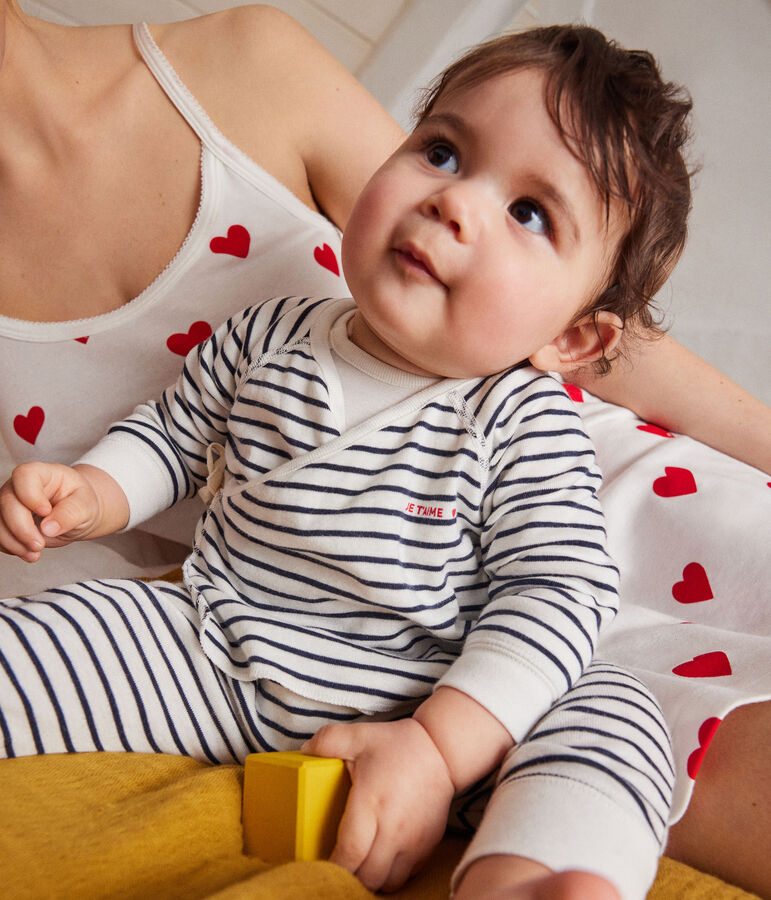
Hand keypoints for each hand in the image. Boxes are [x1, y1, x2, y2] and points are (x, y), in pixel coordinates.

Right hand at [0, 462, 126, 561]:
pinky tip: (28, 553)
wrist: (77, 515)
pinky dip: (11, 547)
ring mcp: (9, 503)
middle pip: (7, 502)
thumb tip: (48, 528)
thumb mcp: (86, 505)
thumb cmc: (81, 503)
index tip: (46, 512)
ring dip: (13, 542)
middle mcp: (20, 486)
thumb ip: (70, 513)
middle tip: (39, 545)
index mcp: (43, 474)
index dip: (30, 496)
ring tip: (35, 554)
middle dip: (21, 528)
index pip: (25, 476)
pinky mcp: (6, 521)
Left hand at [302, 717, 454, 892]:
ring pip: (388, 883)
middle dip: (348, 878)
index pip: (350, 853)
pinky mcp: (428, 845)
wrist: (443, 750)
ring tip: (358, 866)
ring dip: (370, 880)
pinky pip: (406, 875)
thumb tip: (303, 752)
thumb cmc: (398, 745)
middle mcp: (394, 829)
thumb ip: (328, 741)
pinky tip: (380, 860)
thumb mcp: (360, 736)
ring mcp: (414, 841)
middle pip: (368, 877)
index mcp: (372, 804)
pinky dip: (390, 875)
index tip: (318, 867)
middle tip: (335, 866)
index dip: (332, 867)